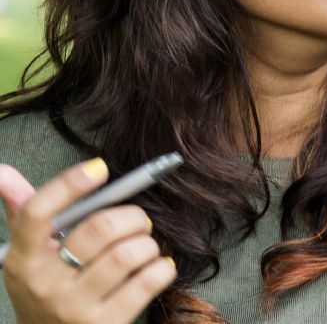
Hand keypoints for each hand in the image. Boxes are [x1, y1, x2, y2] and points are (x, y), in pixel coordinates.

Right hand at [0, 161, 174, 323]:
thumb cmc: (45, 287)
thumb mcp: (27, 255)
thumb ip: (23, 212)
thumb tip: (3, 172)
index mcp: (23, 259)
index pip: (38, 213)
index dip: (70, 185)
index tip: (99, 168)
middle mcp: (45, 283)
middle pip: (100, 228)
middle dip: (132, 216)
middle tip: (138, 221)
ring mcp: (75, 306)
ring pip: (128, 253)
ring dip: (148, 243)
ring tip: (144, 246)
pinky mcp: (106, 323)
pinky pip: (148, 281)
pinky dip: (162, 267)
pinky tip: (155, 267)